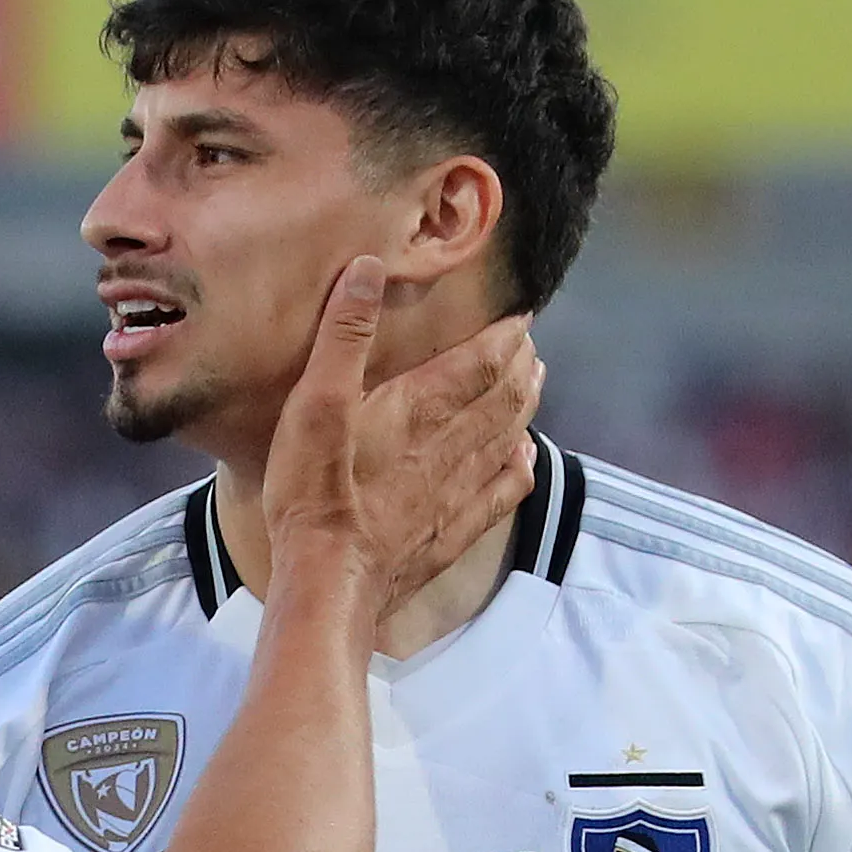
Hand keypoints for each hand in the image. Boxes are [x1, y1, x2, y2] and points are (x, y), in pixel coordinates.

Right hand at [258, 259, 542, 608]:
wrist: (329, 582)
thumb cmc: (315, 493)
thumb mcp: (315, 403)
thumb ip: (343, 336)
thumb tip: (369, 268)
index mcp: (421, 409)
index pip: (480, 362)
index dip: (506, 337)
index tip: (523, 318)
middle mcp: (450, 447)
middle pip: (502, 399)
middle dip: (520, 368)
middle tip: (531, 348)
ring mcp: (456, 493)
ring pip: (506, 440)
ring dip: (524, 408)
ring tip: (536, 385)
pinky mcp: (450, 533)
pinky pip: (499, 494)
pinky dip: (517, 469)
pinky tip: (524, 459)